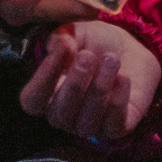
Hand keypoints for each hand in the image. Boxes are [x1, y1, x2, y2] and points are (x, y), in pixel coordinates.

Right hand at [18, 21, 161, 141]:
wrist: (129, 49)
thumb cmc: (94, 43)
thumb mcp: (75, 33)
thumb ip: (62, 38)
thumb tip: (61, 42)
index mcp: (46, 95)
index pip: (32, 100)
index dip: (43, 78)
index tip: (61, 48)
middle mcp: (64, 115)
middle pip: (59, 115)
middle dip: (74, 85)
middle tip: (87, 56)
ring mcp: (89, 125)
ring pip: (86, 123)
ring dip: (99, 90)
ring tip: (112, 60)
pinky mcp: (116, 128)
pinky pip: (114, 126)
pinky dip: (118, 103)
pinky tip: (124, 78)